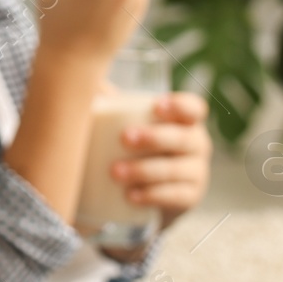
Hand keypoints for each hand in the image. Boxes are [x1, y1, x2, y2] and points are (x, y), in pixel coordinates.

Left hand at [111, 91, 210, 230]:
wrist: (143, 189)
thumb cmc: (133, 145)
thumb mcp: (126, 123)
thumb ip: (109, 102)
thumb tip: (85, 83)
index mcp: (184, 120)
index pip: (194, 108)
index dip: (180, 106)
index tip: (155, 106)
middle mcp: (196, 144)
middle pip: (183, 138)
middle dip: (154, 138)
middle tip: (123, 138)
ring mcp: (197, 172)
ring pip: (176, 170)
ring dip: (144, 170)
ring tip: (115, 172)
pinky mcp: (190, 198)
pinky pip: (175, 197)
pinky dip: (151, 195)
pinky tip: (131, 195)